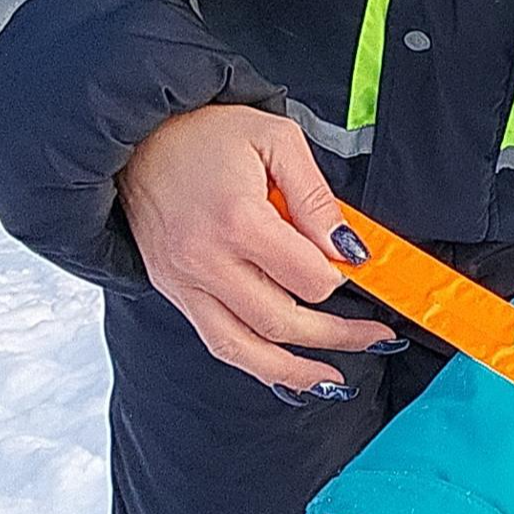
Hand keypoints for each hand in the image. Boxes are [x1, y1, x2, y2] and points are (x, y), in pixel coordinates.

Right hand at [117, 106, 399, 393]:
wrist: (138, 136)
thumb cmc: (206, 133)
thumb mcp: (277, 139)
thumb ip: (316, 198)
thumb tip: (347, 249)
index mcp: (237, 220)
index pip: (307, 278)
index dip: (341, 277)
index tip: (357, 268)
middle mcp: (206, 261)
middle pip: (282, 322)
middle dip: (337, 335)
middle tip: (375, 336)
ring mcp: (184, 282)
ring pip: (246, 349)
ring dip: (295, 371)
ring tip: (333, 380)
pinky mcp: (173, 291)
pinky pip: (217, 342)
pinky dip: (254, 364)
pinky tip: (284, 371)